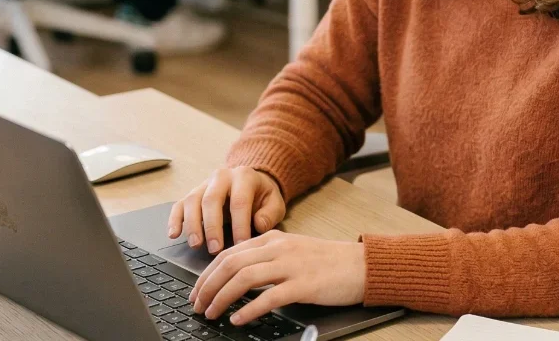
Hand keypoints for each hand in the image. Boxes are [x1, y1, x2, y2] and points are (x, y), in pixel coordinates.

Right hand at [168, 167, 285, 252]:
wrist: (250, 182)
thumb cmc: (262, 197)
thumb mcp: (275, 202)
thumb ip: (270, 214)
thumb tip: (259, 225)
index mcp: (244, 177)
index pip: (239, 201)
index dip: (239, 224)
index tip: (240, 245)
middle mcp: (221, 177)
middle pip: (212, 199)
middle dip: (212, 226)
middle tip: (215, 249)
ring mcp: (204, 184)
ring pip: (193, 201)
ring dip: (192, 224)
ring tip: (196, 245)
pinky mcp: (192, 194)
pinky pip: (179, 205)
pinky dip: (174, 220)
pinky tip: (174, 235)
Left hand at [189, 231, 365, 325]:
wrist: (361, 265)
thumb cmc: (327, 262)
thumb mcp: (292, 251)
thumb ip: (266, 258)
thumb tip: (236, 276)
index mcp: (273, 239)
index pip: (229, 253)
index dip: (207, 274)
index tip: (197, 291)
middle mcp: (279, 248)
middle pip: (231, 264)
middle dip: (208, 286)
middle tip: (197, 305)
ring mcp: (292, 265)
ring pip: (244, 278)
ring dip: (222, 297)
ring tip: (211, 313)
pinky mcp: (304, 285)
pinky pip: (269, 297)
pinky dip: (249, 309)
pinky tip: (238, 319)